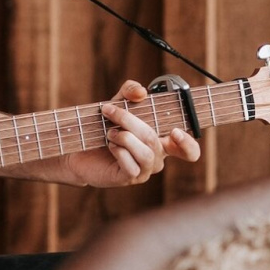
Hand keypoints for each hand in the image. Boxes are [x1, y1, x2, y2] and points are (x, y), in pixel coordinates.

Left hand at [56, 79, 202, 187]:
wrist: (81, 147)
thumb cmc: (106, 125)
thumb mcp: (118, 102)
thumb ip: (130, 90)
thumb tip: (141, 92)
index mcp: (161, 140)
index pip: (188, 150)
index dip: (187, 144)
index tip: (175, 132)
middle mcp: (156, 157)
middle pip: (155, 140)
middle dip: (130, 121)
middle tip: (109, 110)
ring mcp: (144, 170)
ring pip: (145, 153)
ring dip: (124, 137)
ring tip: (109, 132)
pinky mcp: (130, 178)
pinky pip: (131, 165)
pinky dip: (119, 151)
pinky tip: (110, 146)